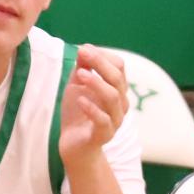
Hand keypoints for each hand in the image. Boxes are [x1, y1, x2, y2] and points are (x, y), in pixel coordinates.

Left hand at [58, 45, 127, 164]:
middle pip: (117, 79)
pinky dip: (92, 109)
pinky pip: (103, 121)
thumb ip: (82, 68)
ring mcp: (114, 120)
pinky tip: (80, 100)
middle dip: (100, 63)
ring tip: (80, 74)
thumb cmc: (78, 112)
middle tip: (83, 53)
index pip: (119, 67)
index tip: (83, 49)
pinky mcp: (104, 135)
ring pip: (113, 98)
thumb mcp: (77, 86)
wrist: (74, 145)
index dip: (102, 56)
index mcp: (116, 89)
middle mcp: (120, 103)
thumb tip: (84, 48)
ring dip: (97, 83)